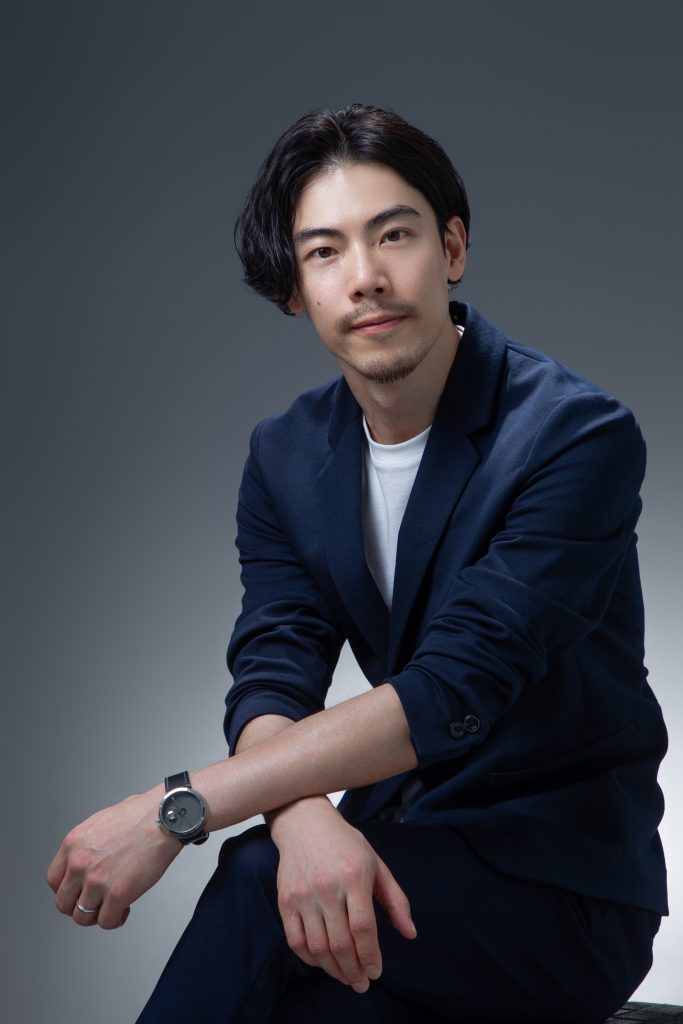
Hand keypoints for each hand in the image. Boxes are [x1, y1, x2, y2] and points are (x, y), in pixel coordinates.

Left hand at [47, 790, 181, 928]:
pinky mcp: (118, 894)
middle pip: (63, 903)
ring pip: (82, 917)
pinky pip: (107, 921)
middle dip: (79, 906)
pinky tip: (125, 909)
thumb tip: (89, 858)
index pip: (54, 880)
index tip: (78, 892)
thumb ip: (87, 844)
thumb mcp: (100, 822)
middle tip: (95, 903)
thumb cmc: (140, 815)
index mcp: (73, 844)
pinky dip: (115, 920)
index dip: (67, 890)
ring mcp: (97, 880)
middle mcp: (79, 863)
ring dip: (97, 915)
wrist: (164, 818)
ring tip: (112, 907)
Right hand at [269, 799, 415, 992]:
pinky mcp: (285, 900)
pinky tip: (322, 962)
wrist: (305, 822)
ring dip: (333, 969)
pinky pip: (295, 941)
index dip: (371, 956)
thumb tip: (410, 933)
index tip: (376, 972)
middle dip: (354, 970)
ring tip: (345, 976)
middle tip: (361, 983)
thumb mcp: (377, 864)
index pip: (364, 928)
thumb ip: (396, 900)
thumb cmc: (346, 844)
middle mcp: (327, 887)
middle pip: (341, 943)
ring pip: (318, 947)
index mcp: (354, 876)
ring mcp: (303, 894)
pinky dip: (309, 959)